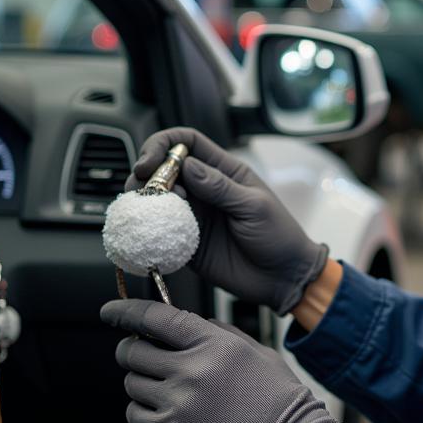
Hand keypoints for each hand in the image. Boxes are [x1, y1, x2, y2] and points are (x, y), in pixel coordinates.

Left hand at [100, 299, 349, 422]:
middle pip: (132, 351)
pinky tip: (164, 412)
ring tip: (164, 390)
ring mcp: (179, 403)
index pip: (154, 318)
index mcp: (212, 343)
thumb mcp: (255, 350)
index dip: (125, 312)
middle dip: (130, 350)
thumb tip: (184, 323)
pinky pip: (135, 416)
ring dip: (141, 383)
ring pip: (131, 384)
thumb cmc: (277, 399)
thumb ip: (217, 333)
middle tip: (140, 356)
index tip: (111, 312)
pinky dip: (143, 412)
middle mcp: (191, 369)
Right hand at [128, 127, 328, 315]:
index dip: (163, 145)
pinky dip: (146, 231)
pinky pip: (159, 232)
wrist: (283, 278)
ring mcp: (193, 216)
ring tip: (139, 210)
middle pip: (164, 170)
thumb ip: (221, 188)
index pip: (186, 143)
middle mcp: (204, 190)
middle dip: (145, 175)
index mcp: (224, 171)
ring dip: (143, 202)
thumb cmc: (279, 237)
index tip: (149, 161)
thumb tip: (187, 166)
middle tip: (140, 190)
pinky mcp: (185, 243)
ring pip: (157, 200)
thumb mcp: (254, 207)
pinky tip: (143, 234)